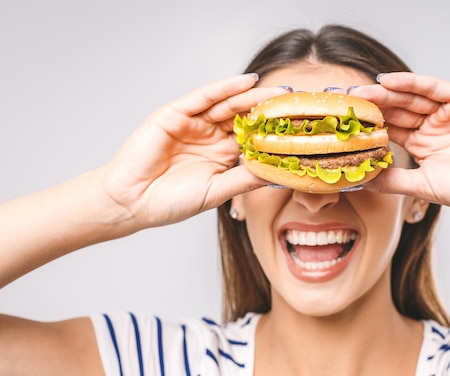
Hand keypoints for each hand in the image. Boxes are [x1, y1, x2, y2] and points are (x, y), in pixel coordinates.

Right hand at [95, 74, 283, 229]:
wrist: (131, 202)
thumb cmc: (170, 201)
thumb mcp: (217, 191)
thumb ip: (245, 179)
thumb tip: (279, 173)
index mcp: (222, 154)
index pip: (253, 137)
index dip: (275, 131)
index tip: (302, 127)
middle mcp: (211, 136)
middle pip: (245, 116)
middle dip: (269, 109)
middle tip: (296, 102)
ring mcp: (193, 123)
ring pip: (228, 104)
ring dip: (253, 96)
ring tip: (279, 91)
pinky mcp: (175, 113)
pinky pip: (204, 97)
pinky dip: (225, 88)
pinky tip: (247, 82)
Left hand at [350, 72, 449, 217]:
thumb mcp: (424, 185)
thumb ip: (393, 180)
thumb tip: (362, 180)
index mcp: (424, 147)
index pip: (391, 130)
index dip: (370, 126)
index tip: (344, 125)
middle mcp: (434, 127)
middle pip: (397, 111)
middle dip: (372, 106)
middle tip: (346, 102)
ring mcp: (448, 112)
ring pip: (411, 98)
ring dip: (385, 93)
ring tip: (360, 92)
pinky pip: (432, 87)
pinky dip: (410, 82)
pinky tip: (386, 81)